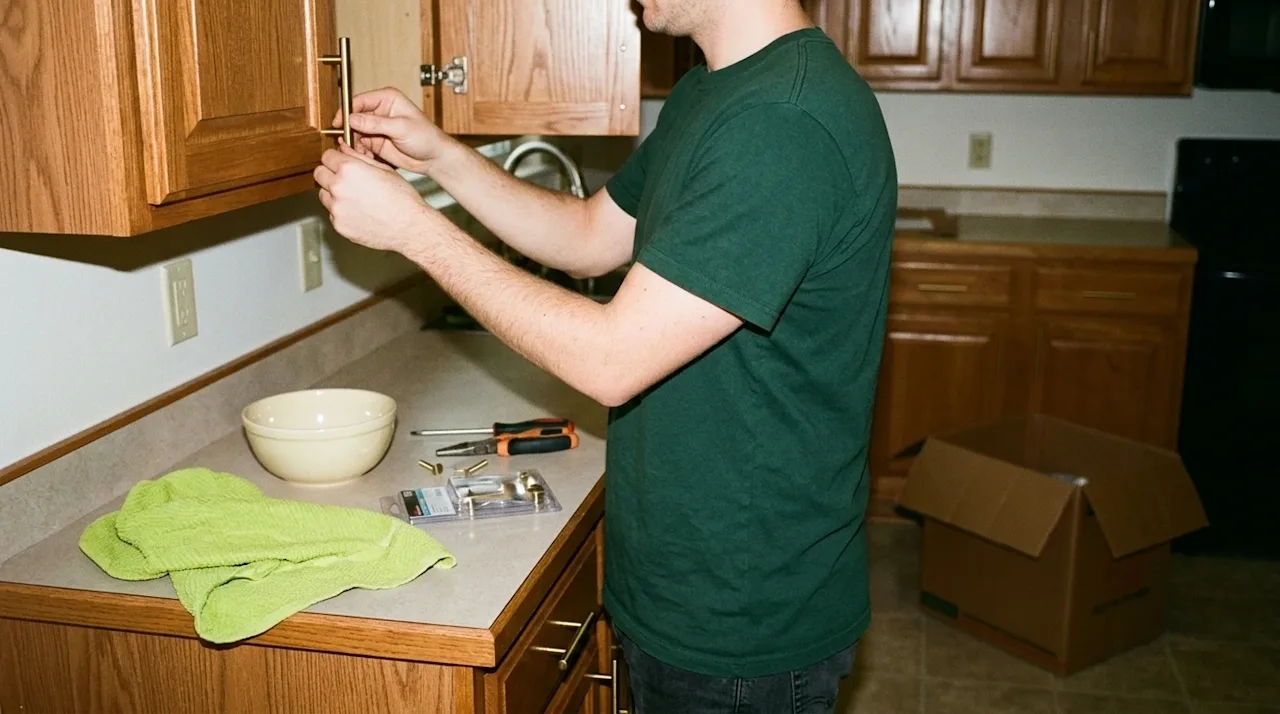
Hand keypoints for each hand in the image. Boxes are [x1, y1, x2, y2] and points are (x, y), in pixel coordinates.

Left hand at [313, 143, 435, 252]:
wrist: (409, 227)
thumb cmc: (402, 198)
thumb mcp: (383, 170)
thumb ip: (359, 158)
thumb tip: (343, 149)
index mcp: (349, 169)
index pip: (326, 156)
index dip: (335, 159)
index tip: (340, 163)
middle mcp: (338, 187)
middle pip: (319, 174)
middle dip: (329, 174)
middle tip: (345, 179)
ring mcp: (337, 208)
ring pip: (323, 195)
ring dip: (333, 194)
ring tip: (355, 198)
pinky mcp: (339, 225)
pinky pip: (333, 214)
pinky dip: (342, 212)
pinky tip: (360, 213)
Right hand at [332, 88, 446, 173]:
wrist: (433, 157)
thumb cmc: (426, 137)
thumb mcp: (401, 128)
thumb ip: (376, 123)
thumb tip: (353, 118)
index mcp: (387, 98)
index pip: (359, 100)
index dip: (347, 111)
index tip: (340, 123)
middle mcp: (380, 111)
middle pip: (354, 117)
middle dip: (350, 130)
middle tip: (350, 142)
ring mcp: (377, 127)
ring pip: (355, 132)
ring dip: (355, 143)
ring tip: (362, 151)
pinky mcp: (376, 141)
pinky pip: (360, 144)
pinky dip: (360, 150)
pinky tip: (367, 155)